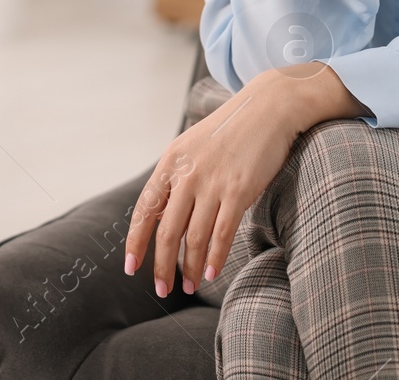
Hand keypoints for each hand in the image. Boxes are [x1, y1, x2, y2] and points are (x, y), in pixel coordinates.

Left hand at [124, 68, 314, 297]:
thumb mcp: (191, 147)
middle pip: (167, 231)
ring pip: (193, 237)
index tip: (131, 267)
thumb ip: (176, 178)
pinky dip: (214, 258)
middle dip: (161, 266)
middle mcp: (187, 174)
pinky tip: (210, 273)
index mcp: (170, 163)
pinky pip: (222, 233)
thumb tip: (162, 216)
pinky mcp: (239, 190)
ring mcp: (212, 183)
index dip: (135, 242)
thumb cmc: (229, 132)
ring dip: (189, 267)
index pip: (145, 210)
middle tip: (161, 289)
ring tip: (189, 286)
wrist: (267, 108)